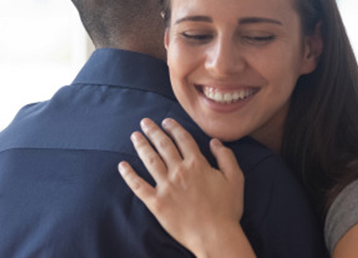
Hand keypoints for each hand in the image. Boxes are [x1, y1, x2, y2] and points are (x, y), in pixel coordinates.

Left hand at [118, 118, 253, 257]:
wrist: (215, 236)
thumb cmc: (227, 209)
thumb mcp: (235, 178)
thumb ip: (226, 157)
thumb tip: (215, 141)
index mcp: (197, 164)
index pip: (182, 139)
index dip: (173, 127)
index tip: (166, 121)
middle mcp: (179, 171)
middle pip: (163, 145)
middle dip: (153, 131)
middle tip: (145, 122)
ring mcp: (166, 187)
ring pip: (150, 160)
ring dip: (141, 146)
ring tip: (134, 136)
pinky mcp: (156, 203)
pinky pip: (139, 186)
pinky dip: (129, 175)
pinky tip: (122, 165)